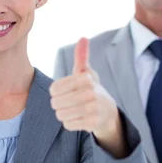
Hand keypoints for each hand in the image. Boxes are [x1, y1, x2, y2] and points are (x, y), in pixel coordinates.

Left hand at [50, 38, 125, 154]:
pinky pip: (68, 125)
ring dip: (63, 114)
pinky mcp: (93, 123)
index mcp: (85, 79)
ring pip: (60, 114)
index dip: (55, 92)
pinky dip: (70, 123)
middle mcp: (90, 92)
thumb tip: (83, 38)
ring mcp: (93, 108)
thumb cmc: (91, 89)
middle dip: (58, 104)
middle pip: (55, 103)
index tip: (64, 91)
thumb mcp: (86, 73)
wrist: (108, 112)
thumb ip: (82, 57)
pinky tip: (78, 118)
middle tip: (67, 103)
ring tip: (72, 110)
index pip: (54, 88)